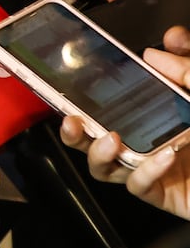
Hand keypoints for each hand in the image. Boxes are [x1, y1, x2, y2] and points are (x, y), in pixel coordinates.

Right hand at [59, 47, 189, 222]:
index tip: (88, 69)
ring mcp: (155, 170)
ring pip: (104, 167)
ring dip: (98, 152)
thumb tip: (152, 52)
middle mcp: (150, 140)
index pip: (117, 99)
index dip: (94, 87)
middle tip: (69, 117)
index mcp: (160, 112)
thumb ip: (188, 72)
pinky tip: (164, 157)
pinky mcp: (164, 195)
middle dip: (73, 128)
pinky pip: (138, 186)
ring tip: (108, 137)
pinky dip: (145, 172)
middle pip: (94, 136)